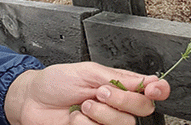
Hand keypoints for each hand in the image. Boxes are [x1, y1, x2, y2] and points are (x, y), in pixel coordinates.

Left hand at [4, 61, 170, 124]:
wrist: (31, 100)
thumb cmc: (56, 82)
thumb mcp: (88, 71)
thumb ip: (119, 78)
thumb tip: (147, 79)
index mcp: (120, 84)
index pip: (150, 90)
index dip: (158, 90)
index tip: (153, 89)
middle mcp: (117, 105)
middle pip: (142, 109)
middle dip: (121, 99)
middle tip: (100, 91)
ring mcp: (106, 122)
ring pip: (123, 123)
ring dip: (101, 113)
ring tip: (83, 105)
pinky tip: (75, 118)